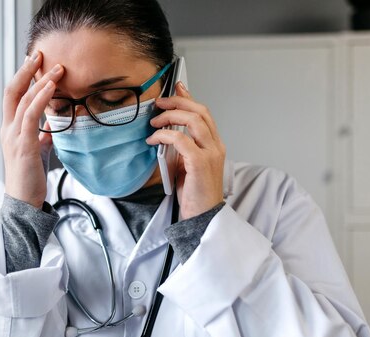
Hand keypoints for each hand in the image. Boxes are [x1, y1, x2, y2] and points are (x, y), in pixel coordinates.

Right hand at [1, 51, 64, 208]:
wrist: (24, 202)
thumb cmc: (30, 178)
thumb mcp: (36, 152)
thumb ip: (41, 137)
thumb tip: (50, 129)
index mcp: (9, 129)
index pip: (13, 97)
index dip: (23, 78)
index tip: (37, 62)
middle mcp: (7, 130)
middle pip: (12, 92)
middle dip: (26, 71)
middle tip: (40, 54)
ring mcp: (13, 137)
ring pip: (23, 101)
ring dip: (40, 82)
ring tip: (56, 69)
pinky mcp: (24, 146)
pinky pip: (31, 117)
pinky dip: (41, 99)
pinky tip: (52, 88)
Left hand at [147, 82, 225, 219]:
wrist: (202, 216)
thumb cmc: (194, 193)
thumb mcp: (186, 164)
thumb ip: (181, 146)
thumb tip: (165, 131)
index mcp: (214, 145)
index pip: (204, 113)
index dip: (189, 97)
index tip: (177, 87)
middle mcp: (216, 146)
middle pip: (200, 112)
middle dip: (178, 102)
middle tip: (159, 103)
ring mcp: (210, 154)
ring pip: (193, 121)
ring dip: (170, 116)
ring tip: (154, 122)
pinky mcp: (200, 163)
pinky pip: (181, 140)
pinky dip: (164, 135)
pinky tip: (153, 139)